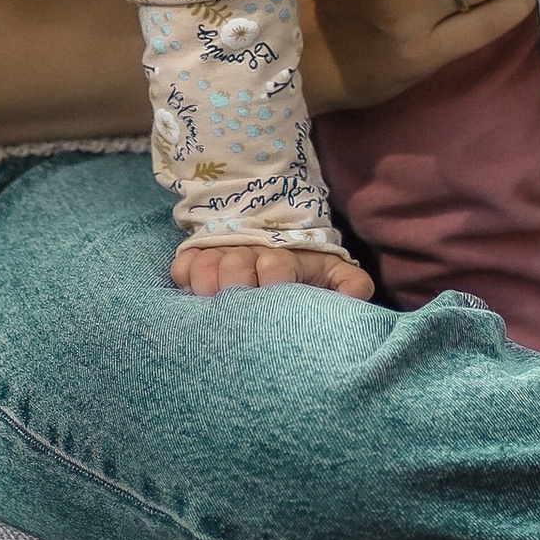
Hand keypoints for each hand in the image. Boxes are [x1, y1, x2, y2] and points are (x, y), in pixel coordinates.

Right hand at [170, 240, 373, 297]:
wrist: (269, 243)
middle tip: (233, 297)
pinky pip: (182, 264)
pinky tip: (188, 286)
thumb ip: (350, 283)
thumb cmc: (302, 271)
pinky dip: (183, 274)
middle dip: (234, 279)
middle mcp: (250, 256)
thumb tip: (357, 293)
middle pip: (235, 265)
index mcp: (285, 260)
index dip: (274, 275)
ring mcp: (221, 256)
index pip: (277, 265)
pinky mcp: (197, 259)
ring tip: (209, 295)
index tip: (272, 287)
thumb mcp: (330, 274)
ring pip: (206, 264)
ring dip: (205, 279)